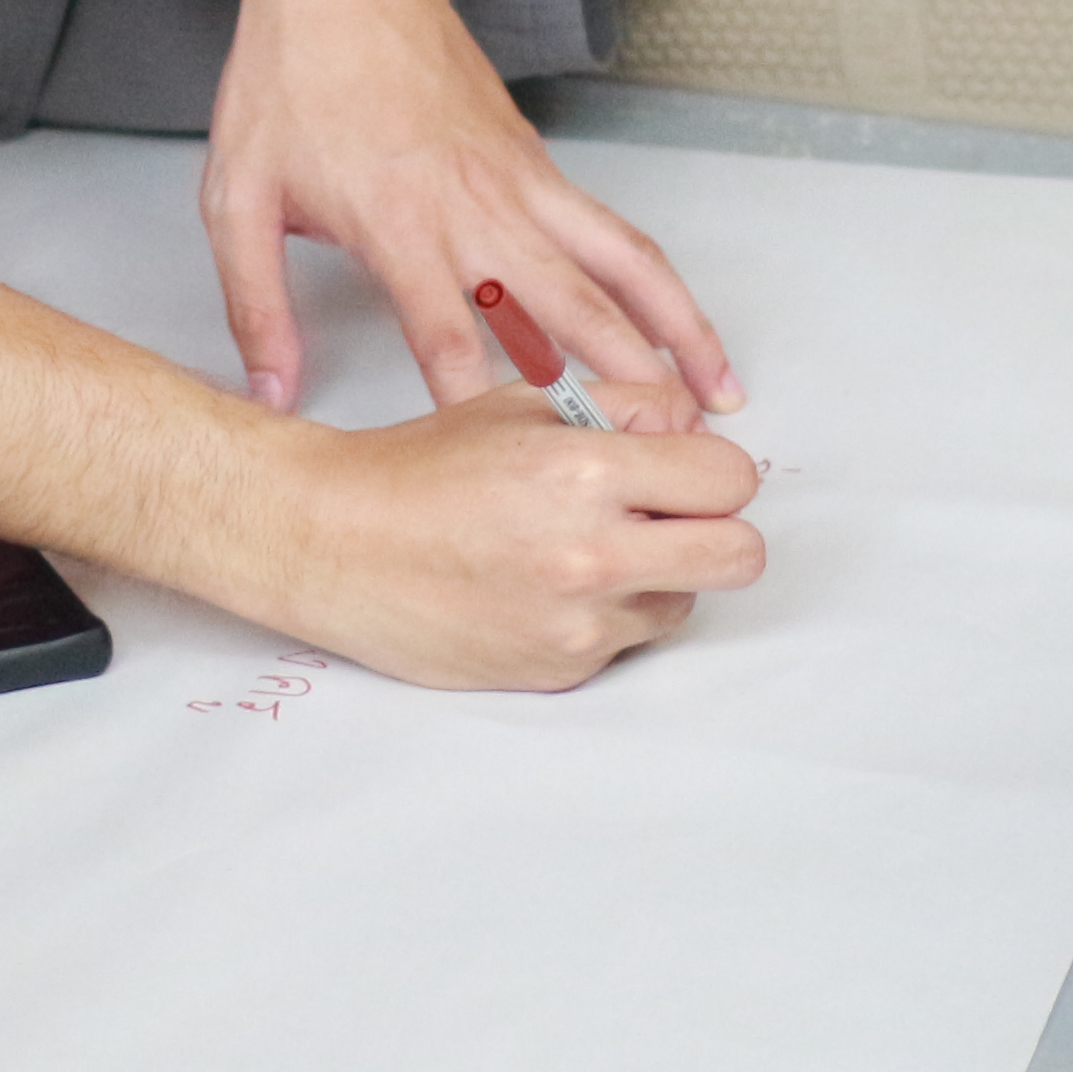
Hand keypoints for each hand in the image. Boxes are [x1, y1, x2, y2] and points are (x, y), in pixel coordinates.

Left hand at [204, 0, 736, 419]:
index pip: (448, 335)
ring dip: (676, 333)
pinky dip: (660, 283)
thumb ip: (254, 305)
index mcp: (398, 222)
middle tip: (662, 453)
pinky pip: (616, 233)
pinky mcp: (541, 165)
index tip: (511, 469)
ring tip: (716, 399)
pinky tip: (683, 328)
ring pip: (620, 267)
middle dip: (619, 385)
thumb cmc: (291, 80)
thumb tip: (270, 393)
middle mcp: (476, 208)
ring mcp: (520, 184)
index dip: (480, 406)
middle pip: (567, 308)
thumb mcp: (236, 197)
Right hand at [264, 382, 766, 689]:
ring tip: (583, 552)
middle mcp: (592, 554)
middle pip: (740, 556)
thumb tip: (696, 425)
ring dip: (656, 578)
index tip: (680, 471)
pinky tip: (542, 589)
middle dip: (715, 530)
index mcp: (588, 471)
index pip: (731, 478)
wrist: (332, 545)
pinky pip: (625, 644)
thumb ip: (626, 404)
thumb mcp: (523, 400)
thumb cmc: (420, 468)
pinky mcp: (557, 671)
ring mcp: (577, 624)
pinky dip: (603, 618)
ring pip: (685, 605)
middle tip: (665, 518)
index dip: (710, 470)